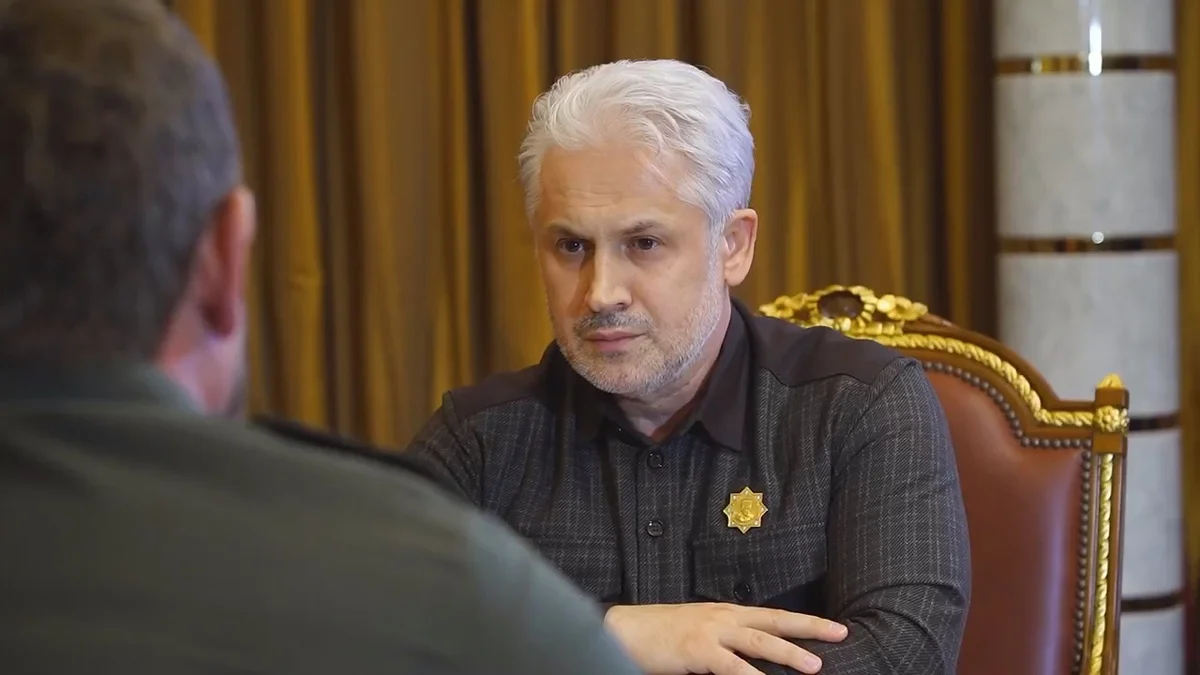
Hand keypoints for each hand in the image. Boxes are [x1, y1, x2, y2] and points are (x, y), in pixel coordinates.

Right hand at [603, 602, 847, 674]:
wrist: (624, 631)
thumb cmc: (659, 635)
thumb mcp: (698, 633)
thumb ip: (724, 641)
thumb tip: (749, 655)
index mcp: (726, 612)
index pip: (773, 615)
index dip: (804, 621)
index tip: (832, 627)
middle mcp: (723, 617)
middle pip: (775, 620)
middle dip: (810, 627)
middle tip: (840, 634)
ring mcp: (711, 632)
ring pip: (759, 641)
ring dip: (789, 653)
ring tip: (815, 665)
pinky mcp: (697, 650)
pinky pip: (730, 666)